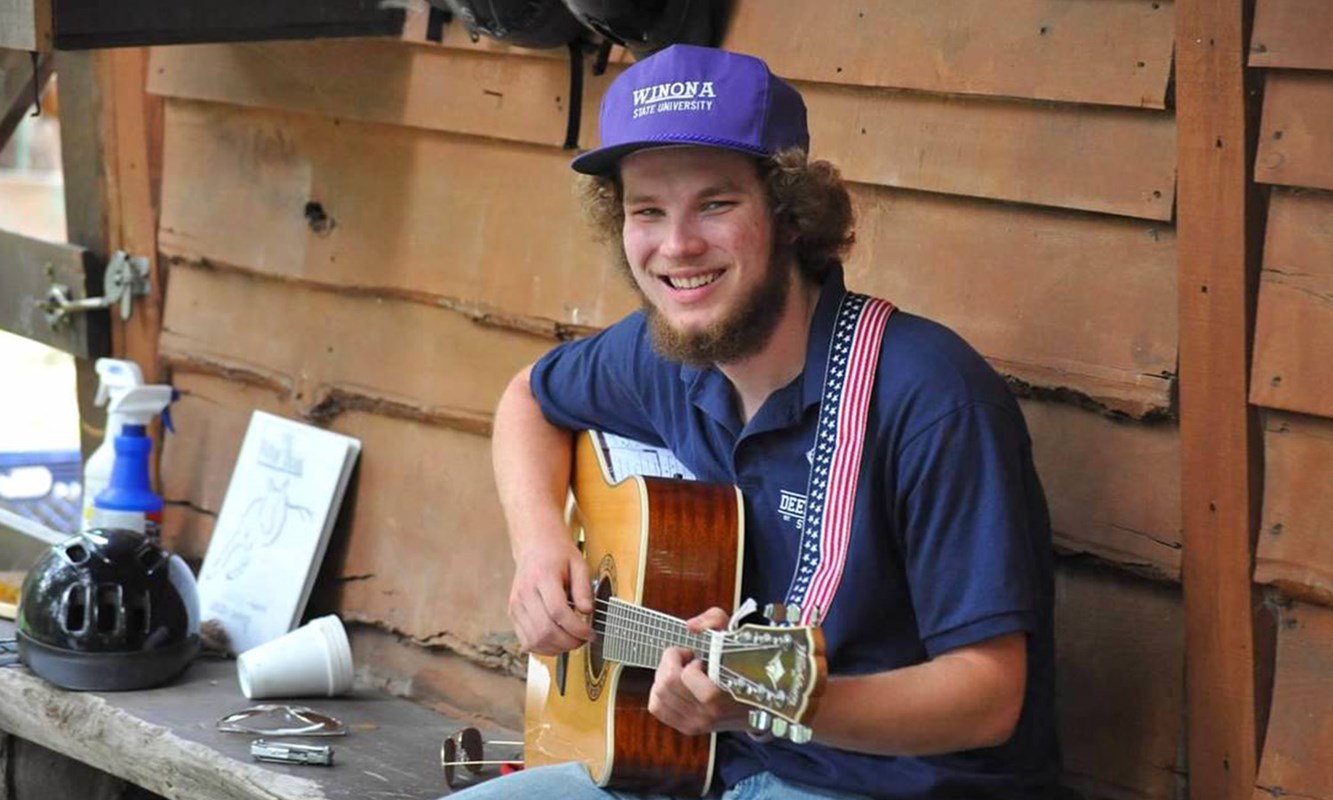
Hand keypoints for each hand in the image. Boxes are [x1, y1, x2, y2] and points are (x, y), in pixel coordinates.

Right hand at [508, 536, 593, 654]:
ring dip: (557, 648)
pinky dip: (543, 647)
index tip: (590, 633)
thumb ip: (583, 588)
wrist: (534, 546)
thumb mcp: (578, 563)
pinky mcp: (513, 613)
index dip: (576, 628)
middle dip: (569, 642)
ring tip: (572, 642)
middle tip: (584, 640)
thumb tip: (587, 611)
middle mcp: (525, 592)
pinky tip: (557, 643)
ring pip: (534, 639)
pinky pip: (526, 640)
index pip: (557, 611)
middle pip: (545, 630)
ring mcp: (516, 605)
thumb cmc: (557, 554)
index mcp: (542, 577)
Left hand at [647, 608, 749, 735]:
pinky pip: (657, 707)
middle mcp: (708, 712)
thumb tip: (690, 627)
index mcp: (722, 691)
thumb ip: (714, 620)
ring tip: (682, 673)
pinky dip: (659, 693)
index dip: (685, 660)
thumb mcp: (735, 635)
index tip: (697, 656)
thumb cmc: (745, 667)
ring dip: (665, 677)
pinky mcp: (688, 728)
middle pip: (666, 684)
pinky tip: (676, 686)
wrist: (759, 704)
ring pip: (658, 695)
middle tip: (686, 660)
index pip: (686, 676)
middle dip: (670, 664)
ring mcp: (697, 723)